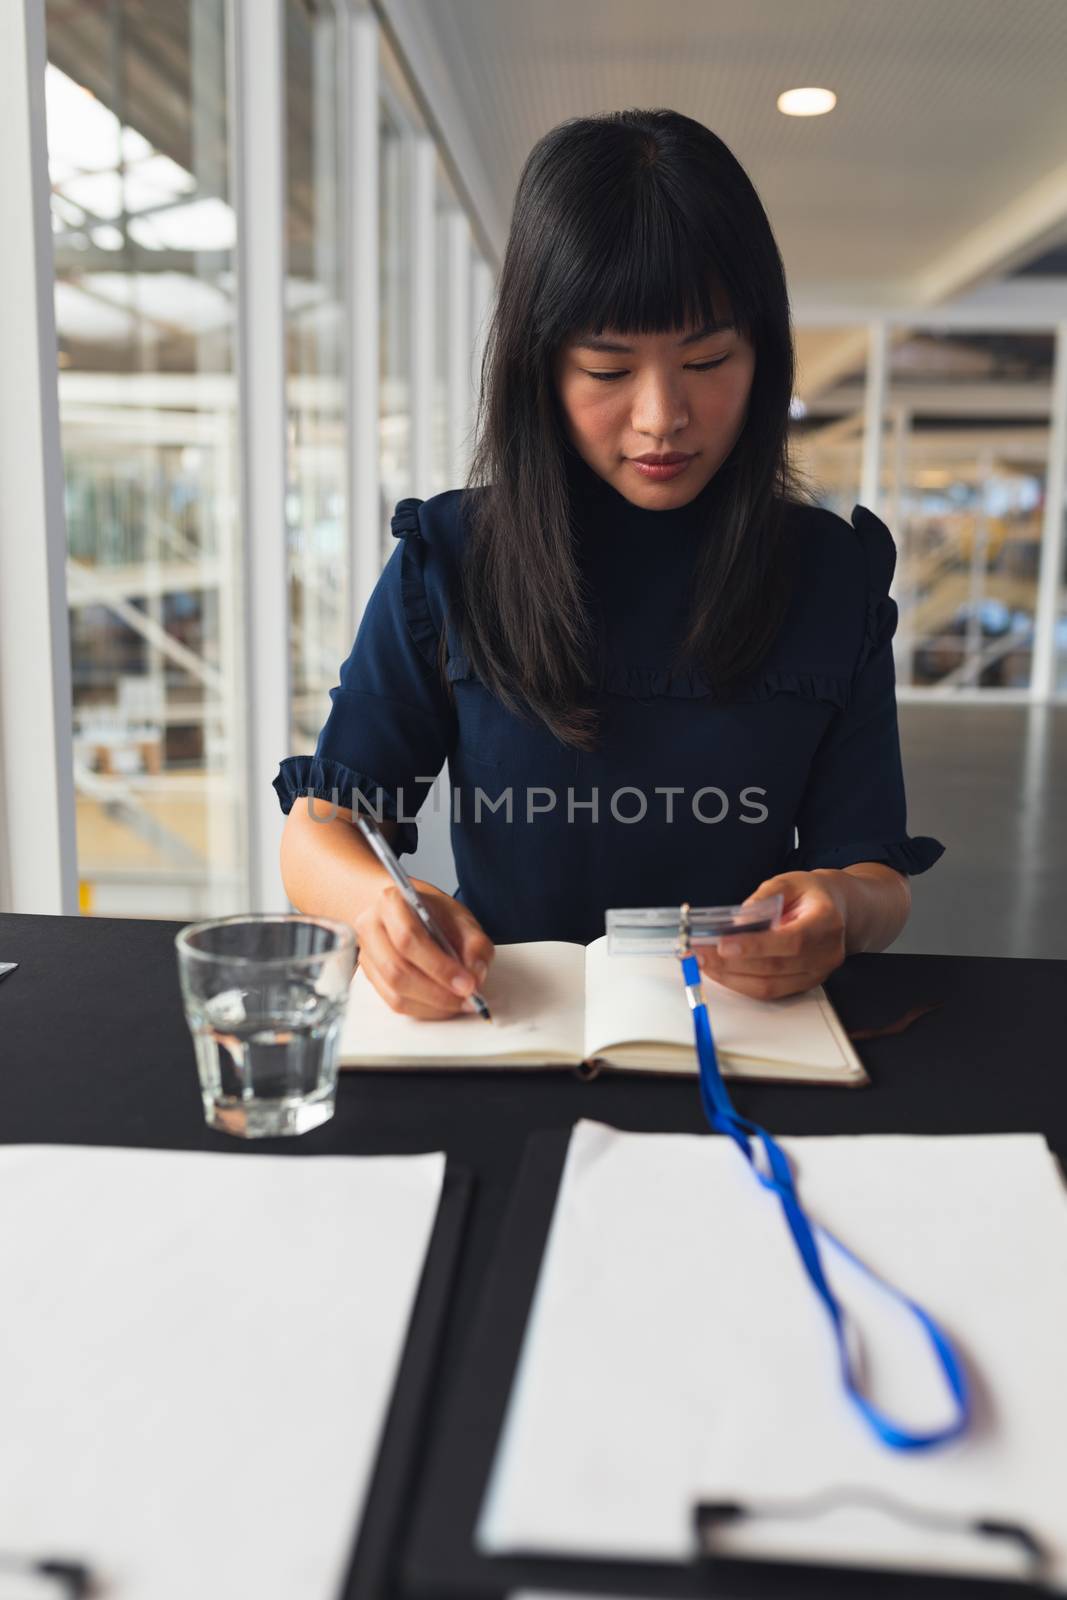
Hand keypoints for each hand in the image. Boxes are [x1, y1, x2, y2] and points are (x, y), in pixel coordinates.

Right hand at [353, 881, 494, 1018]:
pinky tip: (443, 1004)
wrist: (405, 911)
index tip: (467, 984)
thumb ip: (474, 944)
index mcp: (392, 903)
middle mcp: (371, 928)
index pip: (409, 939)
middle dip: (437, 992)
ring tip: (459, 1003)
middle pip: (397, 970)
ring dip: (432, 1005)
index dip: (439, 966)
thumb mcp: (461, 917)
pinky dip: (423, 1009)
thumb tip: (475, 976)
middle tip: (467, 998)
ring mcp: (368, 955)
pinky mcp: (371, 977)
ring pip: (394, 993)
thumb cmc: (432, 912)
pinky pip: (394, 1002)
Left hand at [696, 871, 847, 999]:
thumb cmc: (812, 895)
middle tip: (700, 951)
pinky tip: (720, 970)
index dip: (756, 946)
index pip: (791, 941)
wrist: (839, 911)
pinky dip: (740, 982)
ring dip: (730, 976)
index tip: (723, 944)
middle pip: (775, 967)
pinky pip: (769, 991)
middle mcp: (825, 954)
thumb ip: (763, 899)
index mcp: (825, 923)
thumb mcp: (789, 882)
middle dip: (731, 962)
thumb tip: (736, 922)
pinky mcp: (803, 985)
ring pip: (769, 986)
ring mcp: (816, 974)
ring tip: (703, 961)